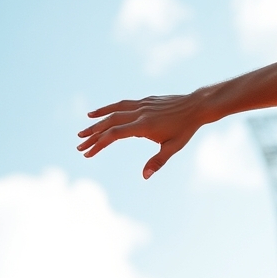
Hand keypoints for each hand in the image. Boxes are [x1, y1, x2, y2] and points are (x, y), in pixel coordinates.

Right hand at [77, 93, 205, 178]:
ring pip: (113, 112)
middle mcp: (139, 113)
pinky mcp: (144, 101)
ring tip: (83, 129)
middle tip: (79, 144)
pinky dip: (109, 109)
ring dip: (97, 121)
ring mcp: (141, 105)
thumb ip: (157, 161)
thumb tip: (144, 177)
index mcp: (143, 126)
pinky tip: (100, 113)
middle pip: (109, 123)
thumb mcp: (173, 147)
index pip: (115, 135)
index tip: (88, 153)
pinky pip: (121, 104)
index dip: (99, 144)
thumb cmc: (186, 129)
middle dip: (93, 135)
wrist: (197, 106)